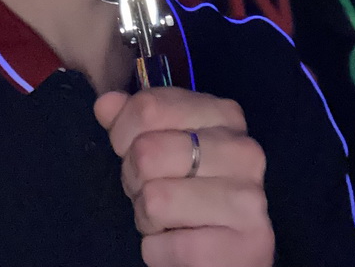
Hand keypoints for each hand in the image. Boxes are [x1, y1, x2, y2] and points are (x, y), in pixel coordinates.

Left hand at [94, 87, 273, 266]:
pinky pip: (165, 247)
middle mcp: (243, 151)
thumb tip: (106, 103)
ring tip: (167, 219)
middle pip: (147, 152)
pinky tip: (178, 245)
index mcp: (224, 115)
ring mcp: (249, 199)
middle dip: (134, 178)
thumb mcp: (161, 146)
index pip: (148, 106)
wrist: (227, 254)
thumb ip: (132, 120)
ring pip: (156, 199)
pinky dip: (158, 252)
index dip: (122, 133)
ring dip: (146, 216)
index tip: (131, 150)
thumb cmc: (189, 193)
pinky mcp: (245, 247)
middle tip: (151, 191)